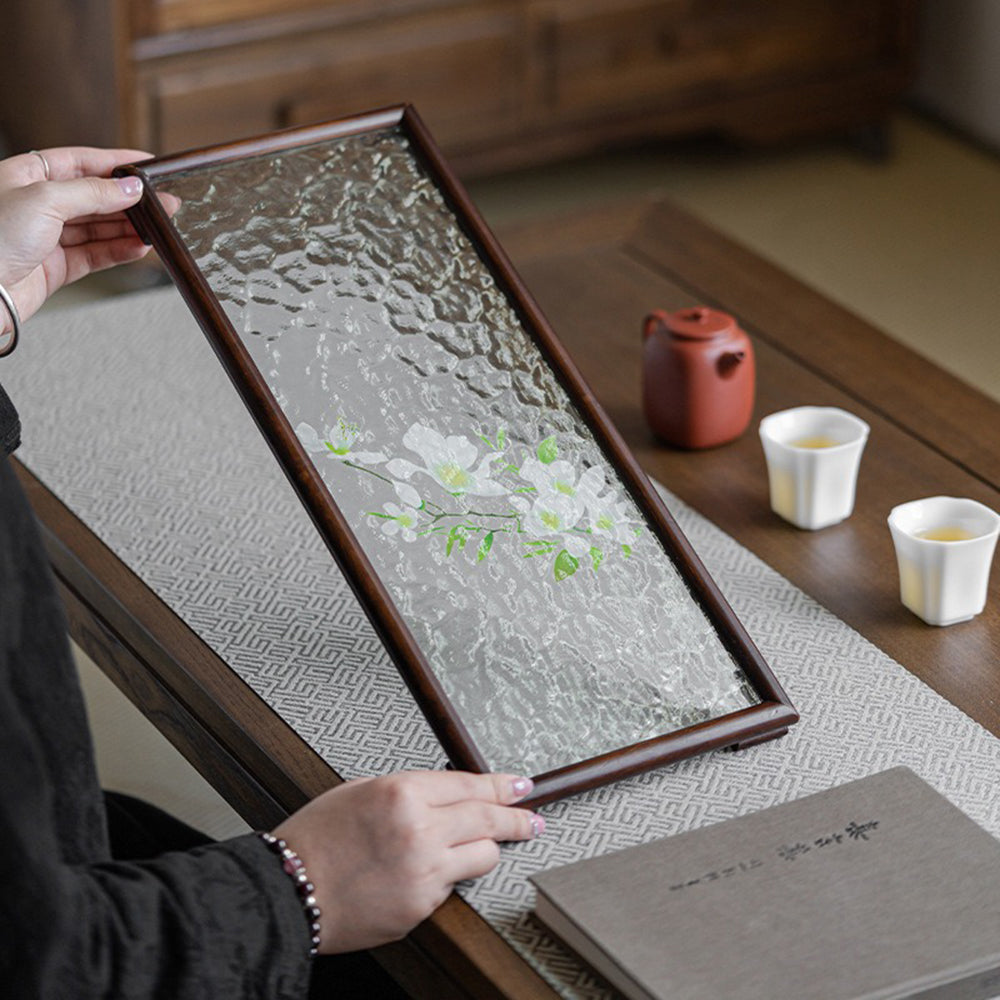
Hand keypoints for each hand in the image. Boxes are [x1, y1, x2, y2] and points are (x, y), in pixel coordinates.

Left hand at [0, 147, 157, 328]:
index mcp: (23, 176)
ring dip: (128, 227)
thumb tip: (128, 188)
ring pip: (97, 228)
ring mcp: (45, 238)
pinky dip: (119, 252)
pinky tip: (139, 247)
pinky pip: (95, 255)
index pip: (77, 162)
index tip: (144, 165)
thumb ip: (92, 193)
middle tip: (162, 202)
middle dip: (128, 200)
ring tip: (157, 226)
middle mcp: (34, 205)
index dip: (112, 162)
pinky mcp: (54, 268)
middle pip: (92, 196)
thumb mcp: (45, 200)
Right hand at [272, 770, 542, 952]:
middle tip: (532, 819)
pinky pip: (450, 886)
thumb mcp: (362, 790)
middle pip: (489, 820)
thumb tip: (449, 792)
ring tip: (484, 846)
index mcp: (402, 792)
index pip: (471, 784)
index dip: (502, 785)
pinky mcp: (421, 907)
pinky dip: (446, 877)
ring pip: (482, 857)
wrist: (288, 892)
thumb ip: (410, 790)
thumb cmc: (316, 838)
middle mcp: (419, 830)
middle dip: (517, 819)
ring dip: (486, 849)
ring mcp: (423, 872)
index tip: (521, 786)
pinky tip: (428, 873)